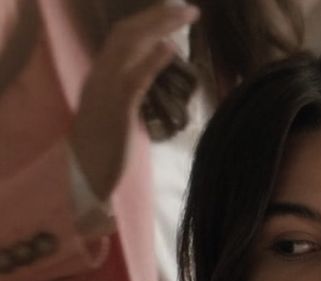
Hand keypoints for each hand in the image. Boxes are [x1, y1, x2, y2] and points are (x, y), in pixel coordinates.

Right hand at [70, 2, 199, 201]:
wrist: (86, 178)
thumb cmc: (104, 152)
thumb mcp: (115, 115)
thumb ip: (130, 91)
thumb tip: (154, 67)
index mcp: (98, 76)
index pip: (121, 38)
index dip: (146, 21)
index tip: (170, 12)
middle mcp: (99, 76)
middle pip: (127, 33)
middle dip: (158, 16)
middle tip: (189, 9)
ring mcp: (106, 91)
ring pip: (130, 46)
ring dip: (160, 27)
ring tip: (186, 17)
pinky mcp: (117, 111)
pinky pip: (134, 79)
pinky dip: (152, 61)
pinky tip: (170, 49)